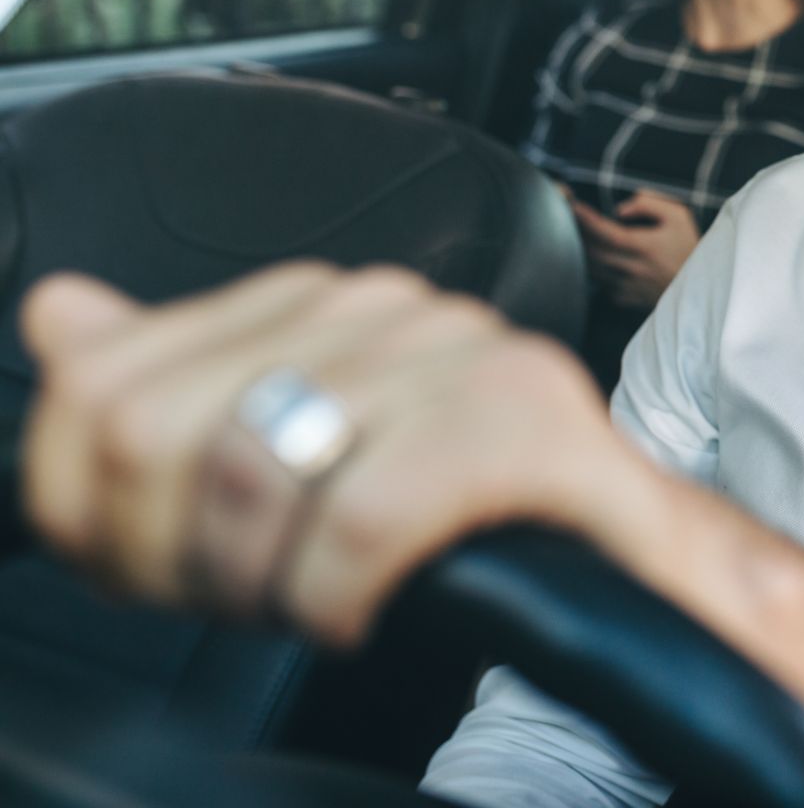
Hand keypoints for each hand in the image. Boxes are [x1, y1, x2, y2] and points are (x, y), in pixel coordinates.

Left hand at [18, 263, 651, 645]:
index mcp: (318, 302)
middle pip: (155, 431)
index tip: (165, 571)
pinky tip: (366, 606)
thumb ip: (176, 389)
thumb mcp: (297, 462)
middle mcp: (384, 304)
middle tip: (245, 601)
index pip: (106, 387)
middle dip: (171, 556)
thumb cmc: (472, 518)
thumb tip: (61, 316)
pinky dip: (338, 597)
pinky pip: (359, 519)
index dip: (100, 513)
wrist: (637, 560)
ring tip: (315, 603)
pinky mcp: (518, 417)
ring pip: (251, 475)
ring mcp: (456, 350)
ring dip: (263, 586)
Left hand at [567, 188, 700, 308]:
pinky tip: (593, 255)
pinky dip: (592, 268)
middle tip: (563, 214)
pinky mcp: (624, 298)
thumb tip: (619, 209)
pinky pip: (599, 282)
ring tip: (572, 232)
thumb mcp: (679, 217)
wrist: (703, 290)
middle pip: (590, 251)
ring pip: (590, 268)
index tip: (570, 203)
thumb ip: (650, 204)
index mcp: (644, 247)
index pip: (605, 231)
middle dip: (574, 231)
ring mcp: (626, 287)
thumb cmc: (690, 248)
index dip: (584, 218)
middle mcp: (631, 269)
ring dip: (579, 250)